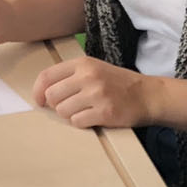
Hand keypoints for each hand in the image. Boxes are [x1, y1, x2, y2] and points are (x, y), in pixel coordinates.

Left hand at [31, 56, 160, 128]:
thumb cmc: (119, 84)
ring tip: (86, 110)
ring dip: (71, 115)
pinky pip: (78, 122)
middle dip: (57, 105)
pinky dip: (83, 123)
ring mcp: (97, 94)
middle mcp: (89, 76)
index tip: (39, 101)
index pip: (47, 76)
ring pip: (63, 111)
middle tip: (71, 106)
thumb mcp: (95, 69)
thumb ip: (70, 76)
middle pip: (52, 96)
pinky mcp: (105, 112)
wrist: (148, 95)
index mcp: (83, 63)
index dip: (38, 91)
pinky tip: (94, 117)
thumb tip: (43, 93)